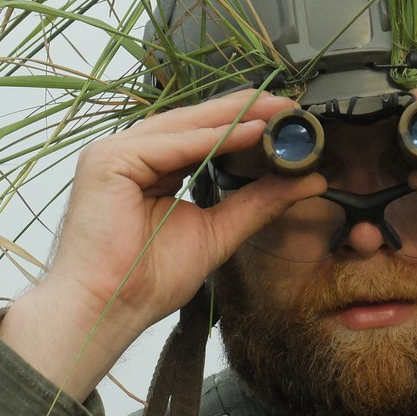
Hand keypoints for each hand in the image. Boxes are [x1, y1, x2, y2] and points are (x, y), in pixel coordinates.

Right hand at [0, 90, 324, 396]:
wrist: (107, 309)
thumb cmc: (146, 280)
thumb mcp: (217, 232)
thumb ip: (258, 203)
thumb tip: (309, 181)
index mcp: (149, 167)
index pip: (202, 134)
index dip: (245, 124)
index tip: (288, 119)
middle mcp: (130, 153)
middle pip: (195, 123)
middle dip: (246, 112)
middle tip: (290, 105)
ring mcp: (114, 152)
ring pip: (185, 126)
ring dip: (235, 118)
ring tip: (277, 112)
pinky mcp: (108, 160)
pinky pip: (172, 144)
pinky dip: (212, 138)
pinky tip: (249, 132)